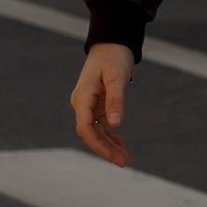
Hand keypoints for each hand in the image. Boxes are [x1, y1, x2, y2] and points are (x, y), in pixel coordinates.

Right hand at [71, 41, 135, 163]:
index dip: (98, 144)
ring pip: (96, 131)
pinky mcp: (96, 105)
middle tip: (123, 162)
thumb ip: (115, 101)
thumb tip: (116, 125)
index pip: (85, 127)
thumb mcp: (116, 78)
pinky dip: (110, 135)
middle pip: (90, 133)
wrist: (111, 43)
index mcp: (83, 97)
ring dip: (109, 145)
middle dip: (105, 149)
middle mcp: (82, 103)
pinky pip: (101, 125)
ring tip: (125, 158)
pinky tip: (121, 145)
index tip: (113, 156)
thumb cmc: (114, 57)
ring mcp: (88, 105)